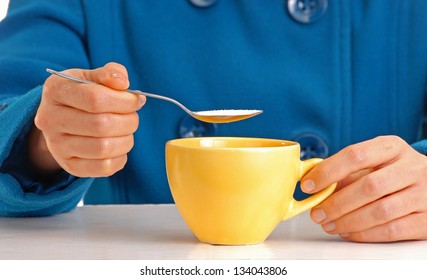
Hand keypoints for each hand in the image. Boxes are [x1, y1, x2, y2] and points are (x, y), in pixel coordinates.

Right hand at [29, 62, 145, 177]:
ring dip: (127, 139)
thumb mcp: (90, 77)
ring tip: (127, 131)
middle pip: (102, 125)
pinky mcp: (69, 166)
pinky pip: (104, 167)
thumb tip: (123, 83)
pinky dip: (120, 157)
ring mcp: (57, 145)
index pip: (96, 98)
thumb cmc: (81, 95)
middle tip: (133, 117)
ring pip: (104, 148)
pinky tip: (119, 145)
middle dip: (129, 121)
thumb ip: (109, 74)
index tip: (136, 100)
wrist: (60, 120)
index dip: (124, 101)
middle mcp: (50, 119)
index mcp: (56, 90)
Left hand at [301, 135, 426, 241]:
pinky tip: (348, 232)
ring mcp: (424, 193)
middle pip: (369, 187)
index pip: (356, 155)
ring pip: (380, 211)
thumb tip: (314, 186)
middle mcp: (412, 167)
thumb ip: (346, 173)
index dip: (327, 171)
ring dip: (347, 221)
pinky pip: (392, 230)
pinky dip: (365, 234)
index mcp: (392, 147)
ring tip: (328, 225)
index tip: (307, 185)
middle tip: (316, 213)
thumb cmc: (393, 172)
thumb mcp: (374, 163)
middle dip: (337, 203)